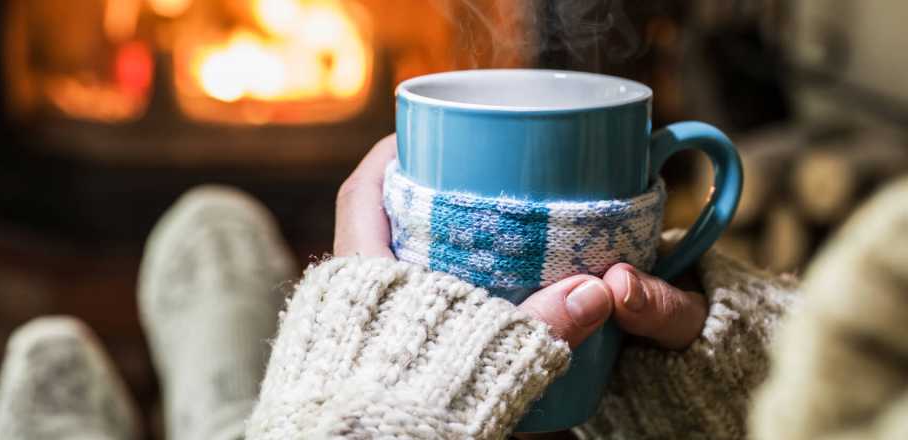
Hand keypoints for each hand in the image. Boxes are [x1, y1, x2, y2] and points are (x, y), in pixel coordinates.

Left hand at [334, 135, 707, 348]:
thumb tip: (600, 290)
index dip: (392, 156)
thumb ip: (543, 323)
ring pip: (380, 257)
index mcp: (361, 274)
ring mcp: (351, 320)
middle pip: (373, 219)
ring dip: (417, 236)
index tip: (423, 134)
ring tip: (463, 221)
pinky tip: (459, 284)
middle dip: (414, 193)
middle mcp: (348, 291)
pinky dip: (420, 278)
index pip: (363, 191)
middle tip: (458, 174)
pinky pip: (389, 295)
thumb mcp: (486, 357)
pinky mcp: (365, 348)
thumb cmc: (413, 406)